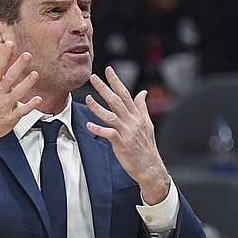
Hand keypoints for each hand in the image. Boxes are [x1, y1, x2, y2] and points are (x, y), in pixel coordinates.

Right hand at [0, 42, 40, 165]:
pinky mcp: (10, 117)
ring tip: (35, 74)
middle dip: (18, 66)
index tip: (9, 43)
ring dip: (26, 84)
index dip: (3, 55)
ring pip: (17, 93)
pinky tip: (38, 99)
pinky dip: (29, 105)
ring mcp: (4, 105)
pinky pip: (21, 111)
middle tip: (27, 55)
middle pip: (9, 77)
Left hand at [85, 67, 169, 204]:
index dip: (116, 81)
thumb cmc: (146, 147)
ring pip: (111, 116)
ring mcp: (127, 132)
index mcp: (137, 116)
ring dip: (98, 107)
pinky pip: (109, 134)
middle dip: (104, 88)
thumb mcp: (147, 124)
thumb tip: (143, 92)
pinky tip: (89, 125)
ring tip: (87, 98)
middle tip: (93, 77)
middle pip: (117, 101)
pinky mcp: (122, 144)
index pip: (125, 94)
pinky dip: (98, 129)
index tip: (108, 70)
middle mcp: (132, 121)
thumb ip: (142, 107)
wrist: (150, 167)